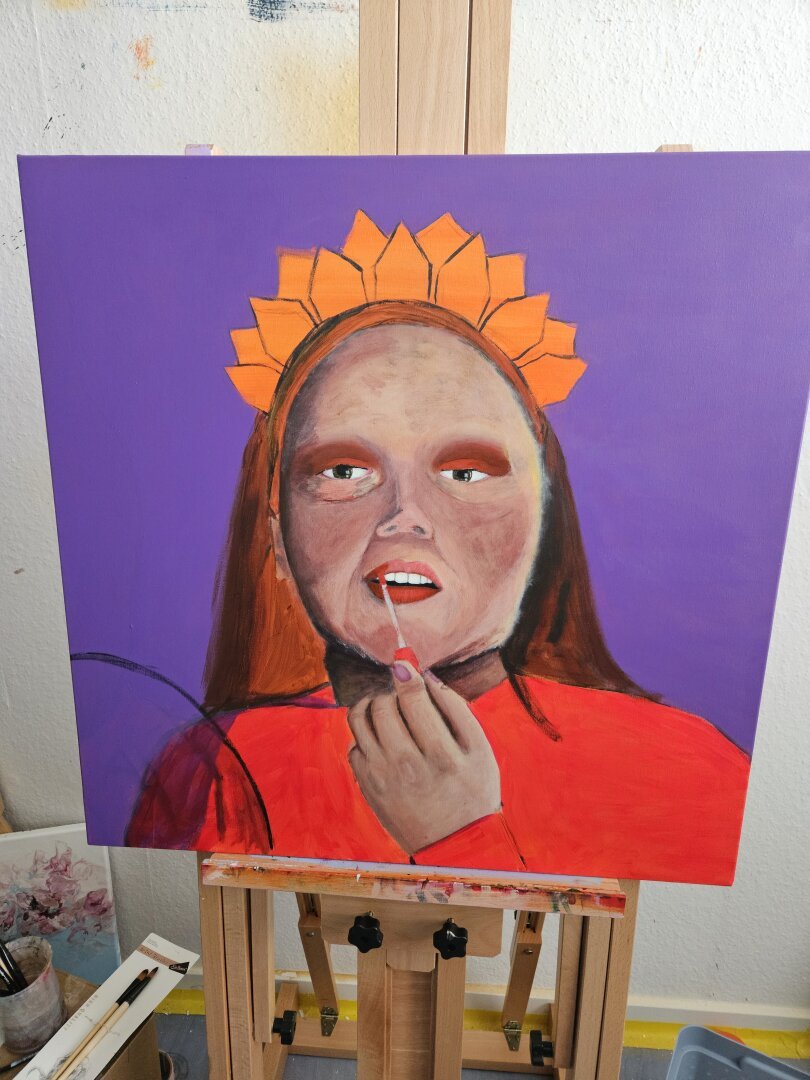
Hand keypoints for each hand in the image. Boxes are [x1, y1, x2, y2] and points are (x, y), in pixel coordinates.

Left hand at [346, 661, 500, 853]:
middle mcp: (406, 765)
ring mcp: (381, 777)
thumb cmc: (472, 791)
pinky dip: (366, 735)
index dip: (405, 674)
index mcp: (440, 754)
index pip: (412, 698)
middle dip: (392, 692)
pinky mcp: (367, 786)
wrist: (454, 845)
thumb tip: (426, 677)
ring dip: (372, 705)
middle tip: (403, 697)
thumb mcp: (480, 750)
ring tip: (387, 709)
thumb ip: (455, 709)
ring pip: (360, 720)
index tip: (402, 664)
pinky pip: (354, 745)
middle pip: (383, 705)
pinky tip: (385, 741)